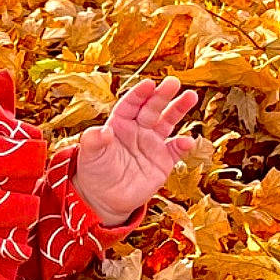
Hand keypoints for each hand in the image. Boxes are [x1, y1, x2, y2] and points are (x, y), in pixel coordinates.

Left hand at [71, 75, 198, 225]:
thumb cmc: (94, 170)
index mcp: (119, 123)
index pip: (131, 104)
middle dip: (162, 95)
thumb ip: (94, 140)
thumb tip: (103, 131)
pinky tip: (188, 141)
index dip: (139, 94)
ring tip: (190, 97)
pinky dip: (182, 145)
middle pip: (152, 108)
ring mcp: (152, 144)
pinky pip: (175, 150)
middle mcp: (138, 129)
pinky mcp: (163, 161)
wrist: (104, 197)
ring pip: (168, 122)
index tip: (148, 84)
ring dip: (178, 109)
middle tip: (173, 82)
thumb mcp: (89, 154)